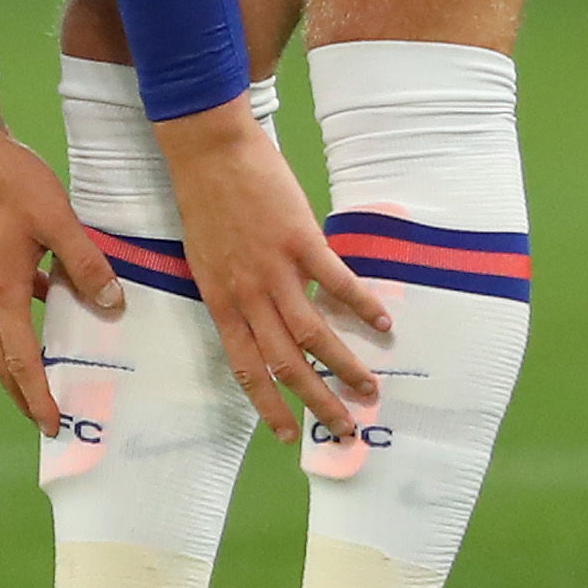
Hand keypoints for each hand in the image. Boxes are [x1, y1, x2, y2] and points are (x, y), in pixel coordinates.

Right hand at [0, 82, 124, 435]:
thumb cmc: (11, 182)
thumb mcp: (58, 220)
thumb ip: (86, 264)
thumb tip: (112, 305)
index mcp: (3, 291)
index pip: (21, 360)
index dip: (37, 396)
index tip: (53, 426)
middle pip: (0, 361)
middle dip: (22, 395)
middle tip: (47, 420)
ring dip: (20, 363)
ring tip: (49, 377)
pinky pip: (6, 307)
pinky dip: (26, 322)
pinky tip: (54, 306)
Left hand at [156, 97, 391, 444]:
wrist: (208, 151)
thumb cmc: (204, 201)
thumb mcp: (206, 259)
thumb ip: (233, 293)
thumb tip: (260, 319)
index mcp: (221, 302)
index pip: (246, 369)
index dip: (268, 406)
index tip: (287, 436)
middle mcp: (248, 295)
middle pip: (285, 365)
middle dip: (317, 404)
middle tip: (344, 430)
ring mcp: (276, 270)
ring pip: (314, 335)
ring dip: (344, 367)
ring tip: (369, 389)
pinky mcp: (300, 240)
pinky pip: (336, 283)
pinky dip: (362, 306)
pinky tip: (383, 324)